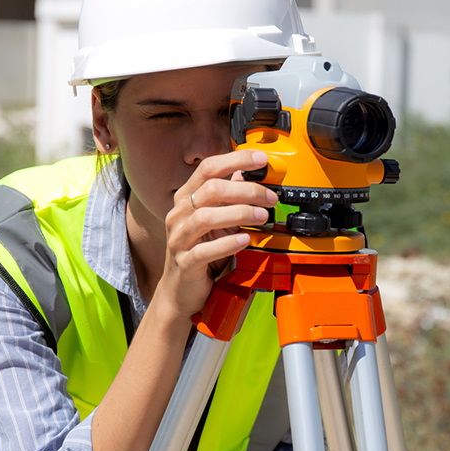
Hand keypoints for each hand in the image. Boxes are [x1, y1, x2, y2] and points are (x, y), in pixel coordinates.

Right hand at [157, 150, 276, 318]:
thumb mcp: (218, 220)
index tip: (261, 160)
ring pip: (205, 217)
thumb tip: (249, 175)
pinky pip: (203, 251)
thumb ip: (230, 198)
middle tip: (270, 198)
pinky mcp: (185, 262)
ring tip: (262, 217)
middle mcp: (179, 215)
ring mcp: (179, 238)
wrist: (181, 291)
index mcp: (187, 198)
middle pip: (211, 190)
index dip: (236, 159)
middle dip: (246, 190)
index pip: (209, 168)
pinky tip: (245, 240)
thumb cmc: (201, 252)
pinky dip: (227, 244)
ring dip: (239, 213)